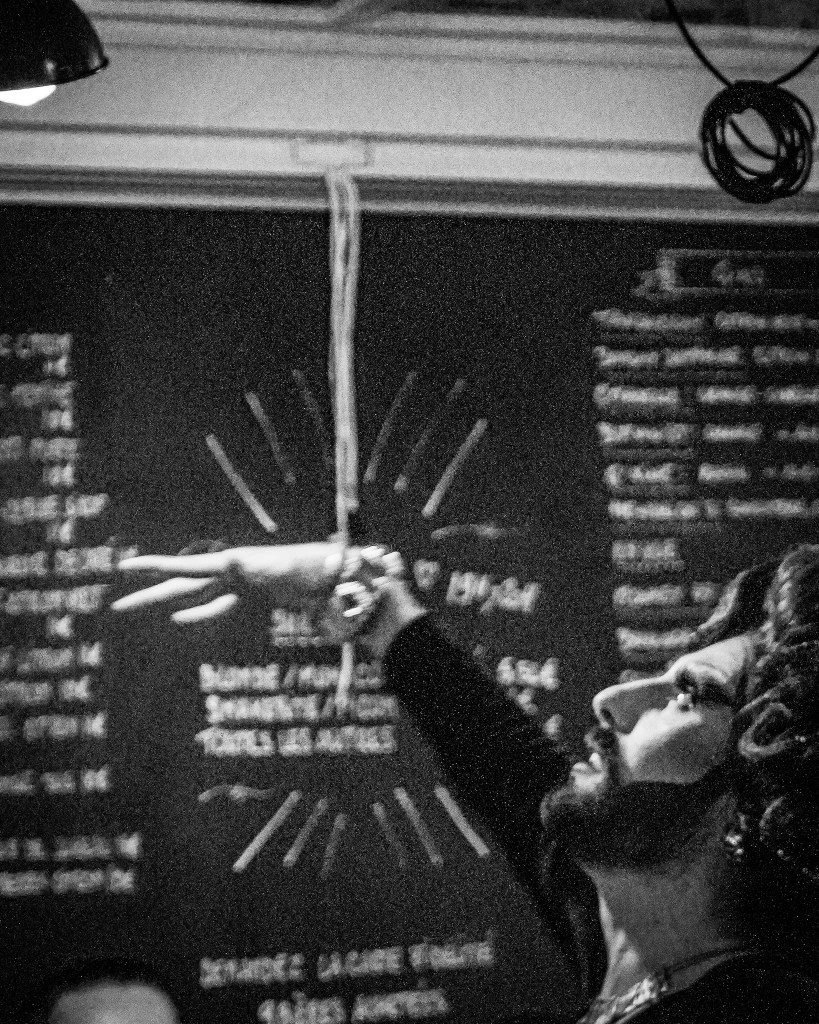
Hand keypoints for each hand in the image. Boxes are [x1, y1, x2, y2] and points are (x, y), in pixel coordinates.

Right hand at [111, 543, 343, 624]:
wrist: (328, 576)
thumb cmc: (302, 569)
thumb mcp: (274, 569)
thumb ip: (250, 566)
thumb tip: (230, 560)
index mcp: (227, 564)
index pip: (183, 567)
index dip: (153, 568)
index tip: (124, 566)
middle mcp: (227, 572)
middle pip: (179, 585)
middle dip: (148, 594)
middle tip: (117, 605)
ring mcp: (237, 584)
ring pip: (192, 595)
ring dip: (166, 602)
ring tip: (137, 606)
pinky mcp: (248, 595)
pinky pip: (215, 606)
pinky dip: (197, 613)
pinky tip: (180, 619)